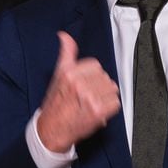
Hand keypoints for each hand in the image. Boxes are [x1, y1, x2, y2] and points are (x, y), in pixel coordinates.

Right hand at [35, 33, 120, 151]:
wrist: (51, 130)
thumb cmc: (55, 105)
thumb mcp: (57, 75)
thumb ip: (66, 54)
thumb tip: (64, 36)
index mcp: (69, 72)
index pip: (95, 66)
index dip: (92, 76)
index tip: (85, 84)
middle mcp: (78, 84)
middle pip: (105, 77)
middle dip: (99, 87)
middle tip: (86, 97)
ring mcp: (88, 98)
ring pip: (112, 89)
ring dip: (105, 97)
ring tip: (91, 104)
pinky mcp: (97, 111)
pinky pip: (115, 103)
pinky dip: (109, 109)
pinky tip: (97, 111)